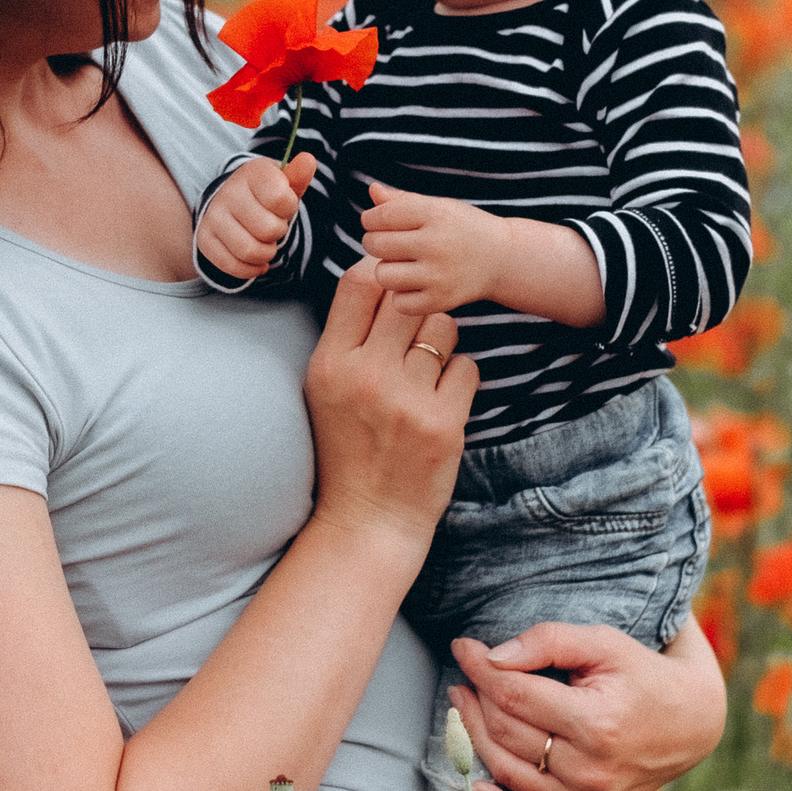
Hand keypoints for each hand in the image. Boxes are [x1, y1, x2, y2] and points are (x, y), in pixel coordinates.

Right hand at [195, 153, 316, 280]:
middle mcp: (227, 192)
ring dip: (266, 253)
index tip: (283, 204)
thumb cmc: (266, 195)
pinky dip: (251, 269)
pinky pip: (232, 266)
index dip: (288, 208)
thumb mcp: (284, 183)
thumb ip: (298, 175)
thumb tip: (308, 160)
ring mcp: (213, 216)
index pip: (280, 198)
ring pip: (250, 251)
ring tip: (266, 243)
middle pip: (268, 229)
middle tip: (273, 225)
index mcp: (251, 173)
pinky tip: (257, 260)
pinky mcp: (204, 239)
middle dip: (278, 232)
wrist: (232, 202)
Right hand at [300, 259, 477, 553]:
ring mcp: (406, 400)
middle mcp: (366, 376)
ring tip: (425, 373)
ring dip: (441, 343)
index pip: (361, 281)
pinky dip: (459, 379)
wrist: (368, 517)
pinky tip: (440, 401)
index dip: (382, 276)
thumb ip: (346, 336)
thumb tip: (376, 273)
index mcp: (330, 363)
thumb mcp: (325, 389)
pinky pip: (467, 366)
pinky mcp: (443, 423)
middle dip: (415, 311)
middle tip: (412, 339)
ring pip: (444, 328)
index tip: (391, 292)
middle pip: (408, 298)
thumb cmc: (347, 447)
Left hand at [361, 183, 507, 315]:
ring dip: (388, 271)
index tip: (379, 223)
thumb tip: (372, 191)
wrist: (503, 259)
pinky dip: (403, 295)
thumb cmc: (462, 228)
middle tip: (392, 245)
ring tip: (404, 265)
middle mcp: (437, 243)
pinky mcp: (441, 301)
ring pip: (383, 276)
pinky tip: (417, 285)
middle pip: (376, 245)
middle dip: (377, 243)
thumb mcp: (438, 206)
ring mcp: (439, 275)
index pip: (380, 216)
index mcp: (435, 213)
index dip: (371, 219)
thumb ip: (402, 199)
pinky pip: (399, 302)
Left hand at [446, 617, 725, 790]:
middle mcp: (591, 770)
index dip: (479, 668)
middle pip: (505, 732)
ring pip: (508, 771)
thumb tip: (492, 657)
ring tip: (464, 709)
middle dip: (475, 700)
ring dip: (475, 738)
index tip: (463, 647)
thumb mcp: (605, 643)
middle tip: (464, 677)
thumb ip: (549, 641)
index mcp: (596, 723)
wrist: (692, 723)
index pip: (513, 695)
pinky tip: (477, 786)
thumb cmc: (642, 675)